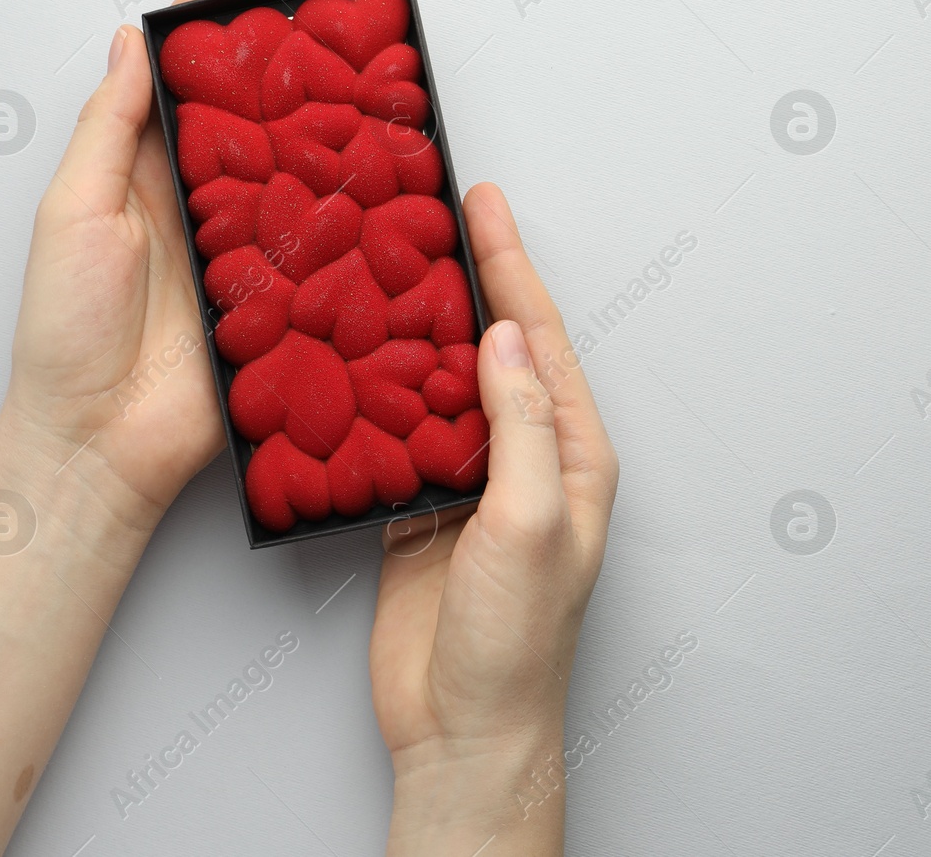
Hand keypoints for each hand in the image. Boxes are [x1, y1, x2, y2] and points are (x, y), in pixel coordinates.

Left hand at [5, 0, 356, 527]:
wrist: (105, 441)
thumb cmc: (69, 331)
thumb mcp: (72, 212)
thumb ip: (111, 128)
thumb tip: (136, 43)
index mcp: (149, 163)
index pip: (189, 62)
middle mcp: (210, 192)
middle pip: (262, 89)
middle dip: (301, 24)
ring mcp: (257, 238)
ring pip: (306, 150)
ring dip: (341, 93)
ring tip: (378, 40)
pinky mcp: (292, 288)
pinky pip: (332, 229)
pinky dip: (363, 190)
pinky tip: (391, 149)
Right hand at [372, 184, 619, 854]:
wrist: (463, 726)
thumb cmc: (516, 642)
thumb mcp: (531, 525)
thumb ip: (521, 429)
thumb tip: (501, 342)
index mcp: (573, 455)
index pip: (538, 340)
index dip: (511, 266)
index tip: (483, 203)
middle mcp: (528, 458)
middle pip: (493, 346)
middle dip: (466, 277)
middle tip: (430, 210)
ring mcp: (473, 480)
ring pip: (443, 380)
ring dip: (417, 325)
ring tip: (386, 261)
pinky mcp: (422, 505)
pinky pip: (401, 428)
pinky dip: (379, 387)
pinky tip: (356, 353)